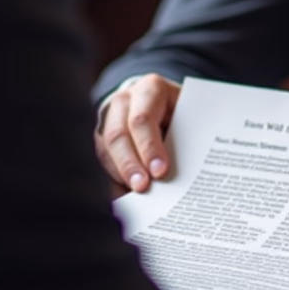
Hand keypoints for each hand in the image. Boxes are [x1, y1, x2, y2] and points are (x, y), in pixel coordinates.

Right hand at [94, 74, 180, 192]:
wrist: (161, 100)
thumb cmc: (181, 110)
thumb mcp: (188, 113)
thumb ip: (185, 135)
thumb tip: (187, 172)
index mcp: (150, 89)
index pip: (142, 119)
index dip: (149, 147)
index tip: (160, 172)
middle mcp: (123, 101)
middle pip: (118, 135)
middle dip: (129, 165)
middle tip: (142, 188)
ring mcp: (108, 117)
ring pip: (105, 149)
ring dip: (118, 175)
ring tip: (132, 199)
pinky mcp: (100, 136)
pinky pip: (100, 161)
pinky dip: (111, 181)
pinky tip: (123, 199)